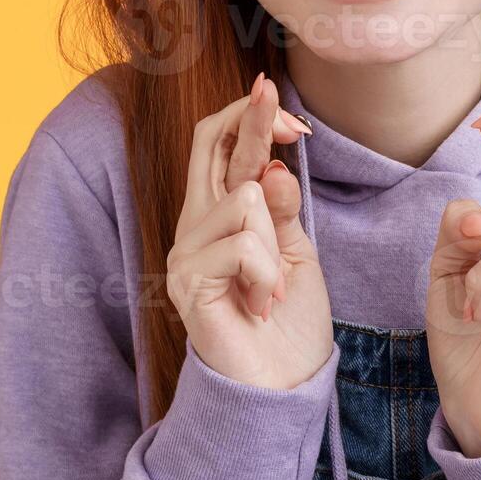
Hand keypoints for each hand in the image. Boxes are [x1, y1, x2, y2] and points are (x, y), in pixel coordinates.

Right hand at [164, 72, 332, 389]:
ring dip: (276, 245)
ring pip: (245, 200)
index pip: (218, 147)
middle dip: (250, 120)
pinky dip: (268, 273)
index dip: (246, 116)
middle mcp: (194, 226)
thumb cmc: (288, 321)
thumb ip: (282, 210)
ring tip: (272, 289)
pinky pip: (243, 244)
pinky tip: (261, 304)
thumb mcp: (295, 253)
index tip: (278, 98)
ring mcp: (185, 253)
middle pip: (211, 147)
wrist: (281, 386)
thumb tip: (274, 165)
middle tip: (272, 93)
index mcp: (219, 215)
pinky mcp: (186, 281)